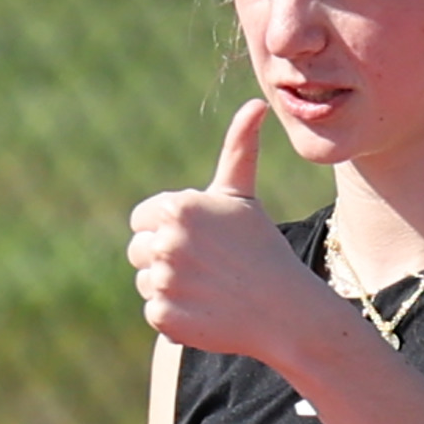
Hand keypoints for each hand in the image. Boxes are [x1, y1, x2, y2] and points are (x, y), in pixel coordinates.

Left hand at [128, 99, 305, 360]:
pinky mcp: (164, 316)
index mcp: (177, 207)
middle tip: (207, 269)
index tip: (200, 242)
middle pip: (138, 252)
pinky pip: (155, 314)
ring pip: (146, 283)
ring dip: (171, 290)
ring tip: (209, 291)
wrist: (285, 311)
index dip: (168, 231)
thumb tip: (257, 104)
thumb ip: (238, 150)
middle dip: (166, 260)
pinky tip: (207, 313)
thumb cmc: (262, 249)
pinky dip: (177, 318)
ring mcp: (164, 280)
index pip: (141, 220)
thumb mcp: (242, 197)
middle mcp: (166, 241)